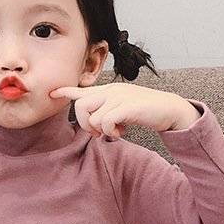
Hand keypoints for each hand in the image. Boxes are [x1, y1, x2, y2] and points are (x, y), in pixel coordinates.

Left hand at [49, 84, 200, 138]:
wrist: (170, 109)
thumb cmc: (147, 110)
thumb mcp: (124, 106)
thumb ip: (108, 110)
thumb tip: (94, 124)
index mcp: (109, 90)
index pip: (83, 90)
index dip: (66, 92)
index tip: (53, 93)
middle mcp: (111, 90)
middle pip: (81, 106)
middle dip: (85, 125)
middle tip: (99, 133)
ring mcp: (119, 97)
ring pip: (92, 116)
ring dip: (100, 130)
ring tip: (115, 132)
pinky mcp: (126, 106)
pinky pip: (105, 122)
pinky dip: (110, 132)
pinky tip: (122, 132)